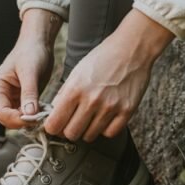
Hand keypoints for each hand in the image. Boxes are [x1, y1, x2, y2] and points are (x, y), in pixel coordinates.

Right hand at [0, 9, 60, 129]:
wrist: (39, 43)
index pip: (1, 112)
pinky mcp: (23, 99)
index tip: (33, 119)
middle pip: (7, 119)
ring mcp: (12, 98)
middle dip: (22, 121)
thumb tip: (29, 115)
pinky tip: (44, 111)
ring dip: (29, 120)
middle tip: (40, 119)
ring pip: (17, 118)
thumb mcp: (30, 71)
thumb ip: (29, 93)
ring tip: (43, 115)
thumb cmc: (31, 52)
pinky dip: (34, 115)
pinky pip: (26, 113)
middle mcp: (2, 95)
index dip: (15, 119)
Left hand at [44, 9, 173, 142]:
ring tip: (91, 116)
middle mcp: (92, 100)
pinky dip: (105, 129)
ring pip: (89, 136)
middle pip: (71, 134)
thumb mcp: (77, 71)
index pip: (54, 124)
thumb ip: (64, 94)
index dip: (53, 127)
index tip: (56, 124)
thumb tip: (54, 115)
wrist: (131, 48)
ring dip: (87, 129)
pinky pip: (109, 134)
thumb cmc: (103, 57)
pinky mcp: (127, 111)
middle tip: (73, 121)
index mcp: (75, 89)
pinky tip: (104, 117)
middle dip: (69, 130)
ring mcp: (110, 107)